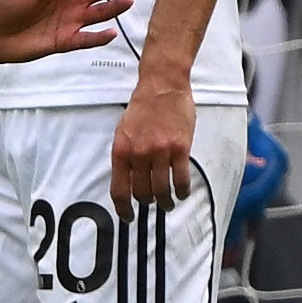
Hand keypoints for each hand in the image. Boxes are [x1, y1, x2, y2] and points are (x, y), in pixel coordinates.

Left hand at [110, 73, 198, 209]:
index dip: (123, 208)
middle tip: (153, 202)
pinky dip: (182, 190)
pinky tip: (182, 192)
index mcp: (121, 150)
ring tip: (168, 203)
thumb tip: (128, 181)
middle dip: (147, 203)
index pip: (119, 189)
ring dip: (166, 202)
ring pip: (162, 191)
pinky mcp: (180, 148)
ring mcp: (160, 151)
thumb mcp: (123, 132)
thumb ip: (125, 156)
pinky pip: (181, 179)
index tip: (128, 216)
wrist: (162, 85)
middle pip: (142, 193)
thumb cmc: (143, 107)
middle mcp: (139, 153)